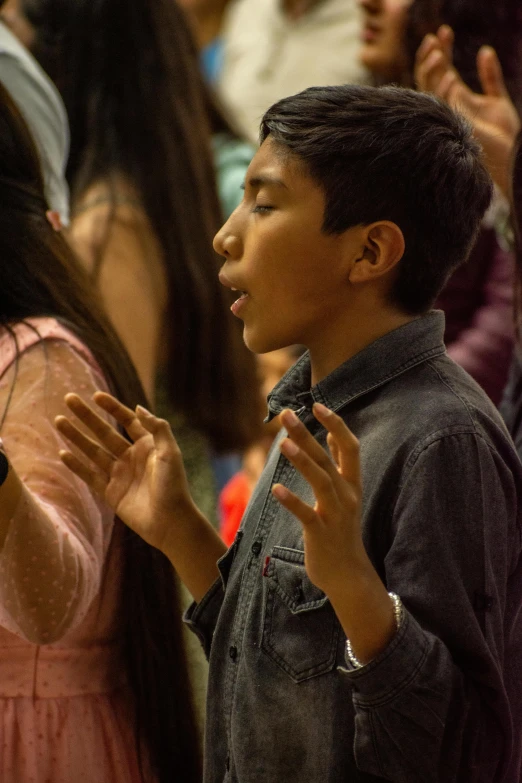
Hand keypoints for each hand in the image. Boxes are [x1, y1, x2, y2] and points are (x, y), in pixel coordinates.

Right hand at [55, 392, 197, 554]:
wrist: (170, 521)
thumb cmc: (174, 486)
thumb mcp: (169, 452)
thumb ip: (157, 428)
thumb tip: (137, 407)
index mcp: (147, 445)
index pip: (127, 420)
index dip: (112, 407)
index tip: (95, 396)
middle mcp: (131, 457)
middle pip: (104, 432)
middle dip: (87, 416)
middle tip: (69, 399)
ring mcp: (120, 474)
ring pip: (93, 451)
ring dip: (76, 436)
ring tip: (59, 421)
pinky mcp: (111, 492)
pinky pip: (90, 475)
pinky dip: (76, 465)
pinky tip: (63, 453)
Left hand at [272, 403, 366, 597]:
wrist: (348, 575)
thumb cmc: (342, 531)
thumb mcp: (346, 495)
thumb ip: (341, 465)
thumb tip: (332, 434)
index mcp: (352, 484)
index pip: (350, 447)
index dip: (336, 425)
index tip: (317, 405)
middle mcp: (347, 496)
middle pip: (327, 459)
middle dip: (307, 435)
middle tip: (286, 414)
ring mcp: (335, 515)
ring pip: (320, 482)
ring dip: (302, 461)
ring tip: (283, 443)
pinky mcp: (321, 534)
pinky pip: (306, 514)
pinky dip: (292, 501)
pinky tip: (276, 488)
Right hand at [415, 26, 519, 196]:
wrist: (506, 160)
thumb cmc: (503, 136)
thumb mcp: (498, 99)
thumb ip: (491, 76)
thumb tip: (485, 51)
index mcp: (456, 98)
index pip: (441, 69)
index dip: (441, 49)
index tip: (444, 31)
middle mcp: (446, 106)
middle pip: (428, 77)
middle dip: (429, 56)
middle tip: (435, 36)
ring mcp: (446, 115)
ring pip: (426, 90)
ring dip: (429, 69)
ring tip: (437, 49)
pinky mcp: (450, 126)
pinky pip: (438, 106)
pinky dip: (442, 91)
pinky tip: (449, 76)